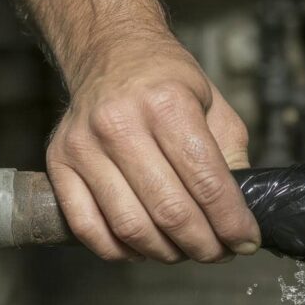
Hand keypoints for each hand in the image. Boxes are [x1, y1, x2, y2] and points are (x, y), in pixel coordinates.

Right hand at [47, 36, 259, 262]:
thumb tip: (240, 215)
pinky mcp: (59, 164)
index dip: (231, 222)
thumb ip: (231, 159)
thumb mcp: (215, 107)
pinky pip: (88, 227)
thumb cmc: (168, 83)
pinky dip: (120, 250)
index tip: (245, 241)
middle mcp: (120, 123)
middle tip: (219, 253)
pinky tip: (144, 246)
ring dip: (165, 253)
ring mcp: (84, 145)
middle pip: (169, 210)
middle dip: (203, 245)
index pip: (207, 182)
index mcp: (167, 104)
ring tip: (185, 250)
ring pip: (130, 226)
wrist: (110, 51)